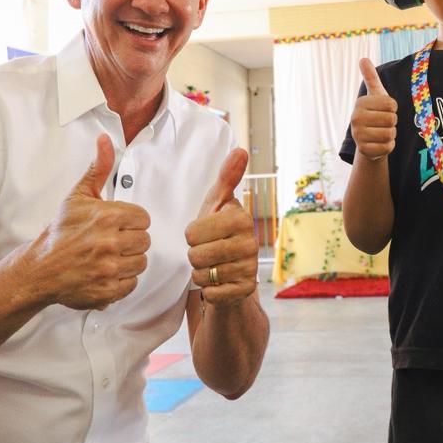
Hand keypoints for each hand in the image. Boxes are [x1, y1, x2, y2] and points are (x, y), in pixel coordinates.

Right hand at [28, 134, 150, 309]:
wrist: (39, 268)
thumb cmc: (61, 231)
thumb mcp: (78, 196)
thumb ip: (98, 168)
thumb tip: (105, 140)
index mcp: (107, 216)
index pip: (143, 219)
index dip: (131, 222)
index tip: (116, 226)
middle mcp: (109, 242)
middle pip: (144, 241)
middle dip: (130, 242)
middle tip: (110, 242)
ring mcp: (108, 268)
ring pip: (140, 263)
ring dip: (127, 262)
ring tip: (107, 258)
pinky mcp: (106, 291)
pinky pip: (131, 284)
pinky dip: (121, 282)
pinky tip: (105, 273)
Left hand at [185, 148, 256, 306]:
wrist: (233, 271)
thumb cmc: (219, 232)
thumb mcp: (218, 203)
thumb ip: (226, 177)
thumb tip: (240, 149)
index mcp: (241, 218)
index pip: (192, 232)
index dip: (191, 235)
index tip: (204, 233)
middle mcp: (250, 242)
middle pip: (195, 255)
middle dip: (194, 256)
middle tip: (207, 252)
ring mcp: (249, 268)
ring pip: (201, 275)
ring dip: (199, 273)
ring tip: (212, 265)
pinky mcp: (245, 291)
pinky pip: (210, 293)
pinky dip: (208, 290)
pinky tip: (218, 282)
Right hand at [351, 58, 397, 160]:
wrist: (368, 139)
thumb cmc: (376, 113)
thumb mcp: (376, 95)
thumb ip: (371, 77)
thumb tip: (363, 58)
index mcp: (360, 103)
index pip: (391, 104)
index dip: (393, 108)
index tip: (385, 109)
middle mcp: (355, 118)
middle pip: (391, 119)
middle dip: (393, 122)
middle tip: (384, 123)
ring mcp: (358, 135)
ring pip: (390, 134)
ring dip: (391, 134)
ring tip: (382, 132)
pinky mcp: (364, 150)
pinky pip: (388, 147)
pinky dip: (389, 146)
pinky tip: (380, 143)